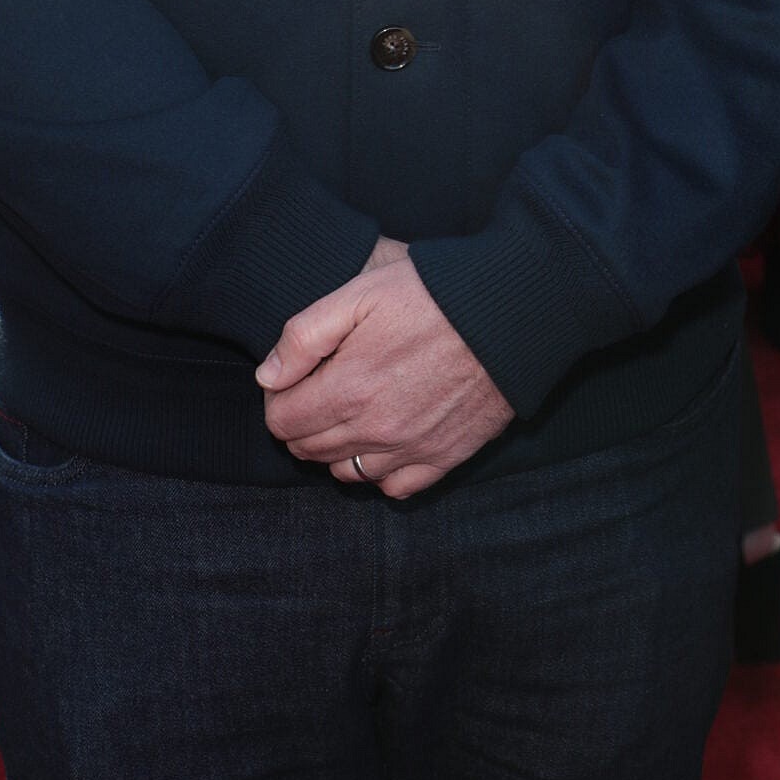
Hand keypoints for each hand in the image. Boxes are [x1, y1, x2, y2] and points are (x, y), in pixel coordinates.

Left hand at [255, 239, 512, 499]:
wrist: (510, 312)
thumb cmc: (434, 294)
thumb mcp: (360, 292)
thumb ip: (304, 335)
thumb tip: (269, 377)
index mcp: (347, 391)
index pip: (281, 422)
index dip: (280, 398)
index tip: (298, 378)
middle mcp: (374, 432)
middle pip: (309, 450)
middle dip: (305, 422)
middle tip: (324, 387)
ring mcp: (410, 450)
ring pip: (347, 473)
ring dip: (339, 447)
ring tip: (356, 409)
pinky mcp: (444, 458)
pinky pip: (394, 487)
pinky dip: (382, 471)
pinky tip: (389, 438)